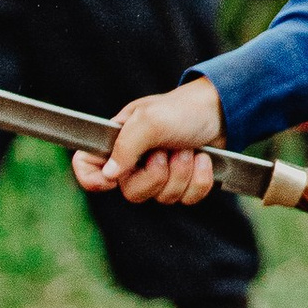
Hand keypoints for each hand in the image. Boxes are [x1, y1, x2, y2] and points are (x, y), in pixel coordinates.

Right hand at [74, 74, 223, 207]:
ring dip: (182, 172)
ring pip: (163, 198)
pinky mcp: (183, 182)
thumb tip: (108, 174)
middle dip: (157, 175)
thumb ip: (125, 146)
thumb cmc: (181, 109)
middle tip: (167, 150)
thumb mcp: (149, 120)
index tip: (113, 178)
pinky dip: (199, 179)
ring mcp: (159, 174)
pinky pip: (187, 198)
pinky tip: (202, 159)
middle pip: (132, 193)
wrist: (220, 110)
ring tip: (187, 149)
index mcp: (116, 142)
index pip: (86, 168)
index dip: (93, 180)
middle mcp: (133, 161)